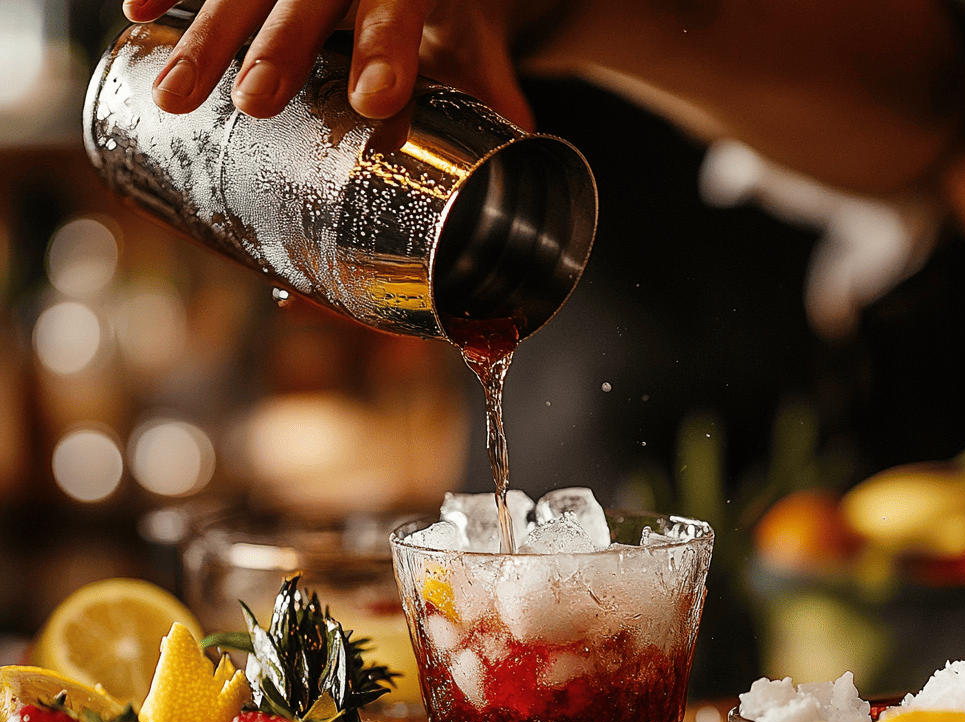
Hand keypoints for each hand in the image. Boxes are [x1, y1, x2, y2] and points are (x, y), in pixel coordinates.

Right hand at [121, 0, 534, 129]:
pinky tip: (134, 9)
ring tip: (174, 97)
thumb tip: (522, 155)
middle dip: (281, 46)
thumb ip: (494, 93)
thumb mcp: (478, 43)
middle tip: (254, 102)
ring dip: (207, 36)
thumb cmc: (448, 8)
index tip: (376, 100)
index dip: (388, 49)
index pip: (402, 5)